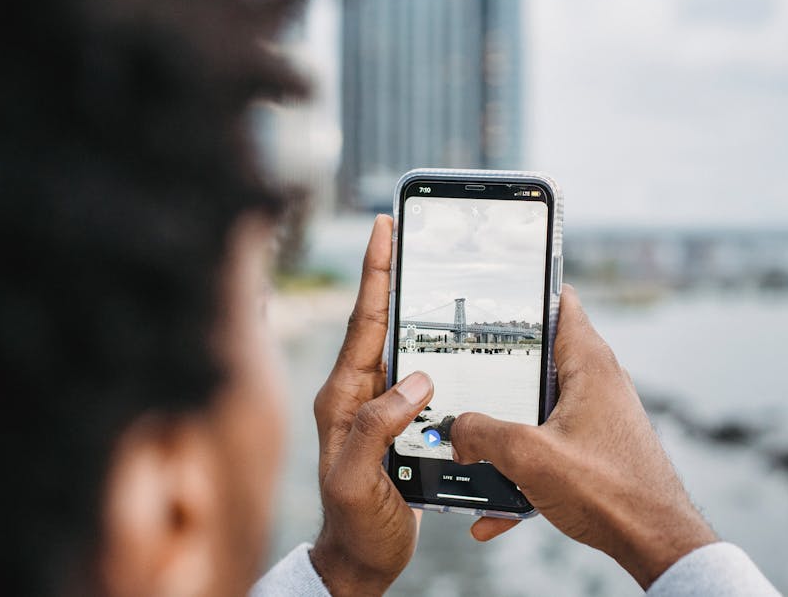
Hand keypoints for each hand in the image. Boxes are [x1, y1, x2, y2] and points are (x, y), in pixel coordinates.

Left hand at [310, 215, 430, 595]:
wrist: (360, 558)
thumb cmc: (353, 524)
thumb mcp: (355, 479)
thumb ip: (377, 429)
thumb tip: (418, 381)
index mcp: (342, 396)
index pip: (363, 323)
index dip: (375, 274)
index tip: (383, 229)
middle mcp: (357, 392)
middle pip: (378, 320)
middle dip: (390, 273)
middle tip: (403, 232)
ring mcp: (376, 404)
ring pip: (397, 342)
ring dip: (410, 304)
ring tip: (425, 268)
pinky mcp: (396, 420)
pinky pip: (414, 372)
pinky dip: (429, 346)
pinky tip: (445, 336)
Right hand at [450, 284, 716, 588]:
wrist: (655, 543)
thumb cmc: (610, 491)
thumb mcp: (529, 456)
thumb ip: (483, 435)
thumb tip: (456, 431)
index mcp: (589, 365)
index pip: (561, 303)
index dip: (528, 292)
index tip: (493, 291)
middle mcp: (597, 383)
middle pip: (539, 358)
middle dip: (497, 369)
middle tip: (461, 372)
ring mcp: (597, 416)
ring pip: (538, 409)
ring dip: (505, 430)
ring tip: (471, 448)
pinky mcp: (595, 449)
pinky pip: (549, 449)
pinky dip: (522, 471)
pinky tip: (493, 510)